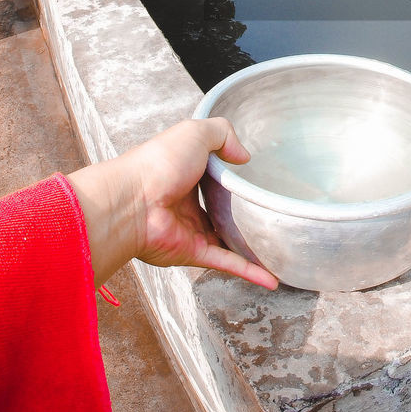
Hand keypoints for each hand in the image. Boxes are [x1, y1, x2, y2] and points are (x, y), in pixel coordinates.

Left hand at [67, 118, 276, 289]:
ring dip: (250, 246)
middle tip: (272, 213)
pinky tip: (272, 278)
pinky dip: (249, 271)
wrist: (131, 202)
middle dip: (242, 213)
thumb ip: (222, 133)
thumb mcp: (193, 132)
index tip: (256, 176)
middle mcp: (187, 203)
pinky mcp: (194, 252)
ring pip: (228, 240)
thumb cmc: (158, 164)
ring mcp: (192, 230)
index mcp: (185, 174)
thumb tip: (245, 156)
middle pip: (222, 210)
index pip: (214, 176)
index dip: (232, 175)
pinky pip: (227, 263)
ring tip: (278, 248)